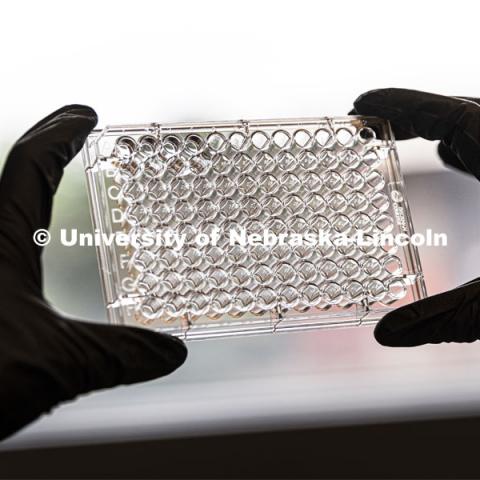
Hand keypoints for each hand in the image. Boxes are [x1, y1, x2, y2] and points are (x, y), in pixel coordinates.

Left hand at [0, 106, 186, 441]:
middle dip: (39, 146)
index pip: (30, 168)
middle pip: (5, 176)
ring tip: (48, 177)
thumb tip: (170, 353)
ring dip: (21, 185)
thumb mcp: (56, 363)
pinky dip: (11, 226)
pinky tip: (22, 249)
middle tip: (66, 132)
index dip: (61, 136)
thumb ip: (118, 355)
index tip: (84, 114)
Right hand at [351, 88, 479, 346]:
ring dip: (437, 128)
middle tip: (369, 121)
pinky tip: (450, 158)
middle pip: (461, 114)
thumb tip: (386, 335)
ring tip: (397, 135)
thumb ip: (446, 319)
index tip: (362, 102)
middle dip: (411, 114)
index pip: (448, 115)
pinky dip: (466, 149)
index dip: (401, 105)